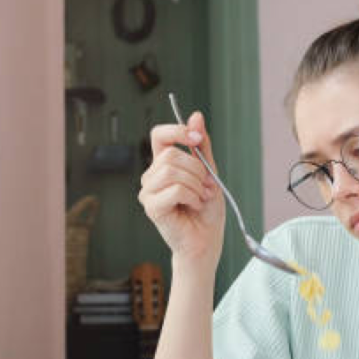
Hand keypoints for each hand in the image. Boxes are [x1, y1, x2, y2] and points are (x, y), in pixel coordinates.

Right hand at [138, 111, 224, 272]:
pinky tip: (194, 207)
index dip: (177, 130)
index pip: (159, 134)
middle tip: (206, 187)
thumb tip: (196, 116)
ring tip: (200, 198)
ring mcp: (148, 192)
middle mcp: (151, 177)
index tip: (196, 138)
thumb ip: (202, 147)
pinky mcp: (152, 207)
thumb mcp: (210, 173)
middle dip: (197, 170)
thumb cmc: (206, 212)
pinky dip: (192, 197)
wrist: (206, 242)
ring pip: (173, 170)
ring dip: (196, 185)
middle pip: (171, 154)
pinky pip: (175, 189)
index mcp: (163, 165)